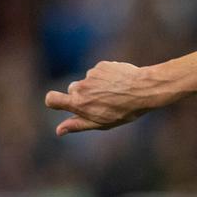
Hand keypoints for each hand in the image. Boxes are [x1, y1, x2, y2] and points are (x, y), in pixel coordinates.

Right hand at [44, 61, 161, 134]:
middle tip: (103, 103)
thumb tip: (58, 130)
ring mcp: (90, 75)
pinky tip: (120, 84)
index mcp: (78, 103)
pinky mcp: (101, 66)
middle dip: (83, 96)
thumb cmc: (124, 111)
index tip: (61, 104)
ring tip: (116, 94)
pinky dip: (107, 78)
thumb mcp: (101, 123)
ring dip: (98, 87)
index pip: (51, 99)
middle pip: (73, 90)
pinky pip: (99, 73)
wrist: (144, 90)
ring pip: (88, 81)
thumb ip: (78, 125)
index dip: (53, 102)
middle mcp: (81, 87)